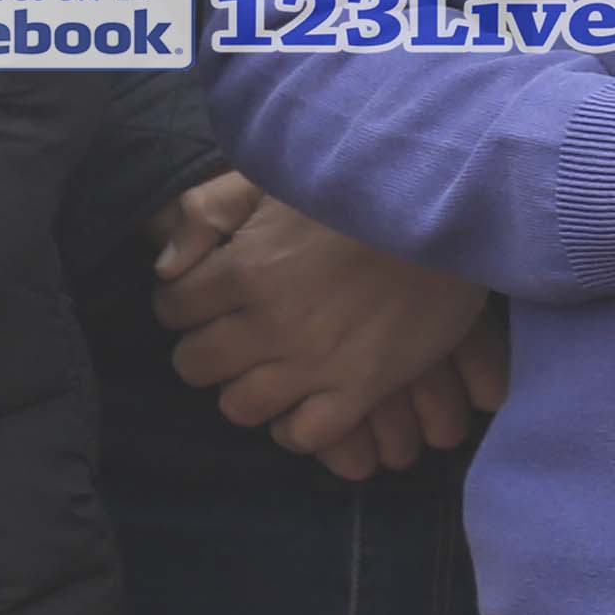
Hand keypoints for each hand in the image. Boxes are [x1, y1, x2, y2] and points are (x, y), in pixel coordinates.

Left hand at [154, 186, 494, 473]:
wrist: (450, 208)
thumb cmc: (359, 185)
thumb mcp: (274, 178)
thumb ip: (208, 210)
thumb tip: (163, 265)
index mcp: (243, 267)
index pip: (174, 307)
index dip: (180, 304)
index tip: (197, 300)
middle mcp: (269, 322)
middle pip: (197, 364)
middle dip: (203, 352)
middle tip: (225, 339)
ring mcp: (314, 361)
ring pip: (240, 407)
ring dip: (242, 392)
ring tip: (259, 375)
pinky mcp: (361, 388)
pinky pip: (305, 436)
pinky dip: (295, 428)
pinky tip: (300, 407)